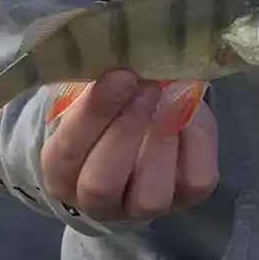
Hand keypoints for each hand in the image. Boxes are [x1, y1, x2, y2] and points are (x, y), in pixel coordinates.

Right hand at [40, 71, 218, 221]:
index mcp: (61, 171)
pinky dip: (198, 140)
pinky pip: (194, 179)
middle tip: (148, 84)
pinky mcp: (185, 199)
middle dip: (128, 129)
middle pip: (102, 183)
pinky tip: (192, 109)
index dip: (93, 115)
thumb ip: (99, 77)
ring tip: (171, 96)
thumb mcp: (93, 87)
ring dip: (162, 138)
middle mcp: (96, 201)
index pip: (67, 154)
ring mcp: (141, 208)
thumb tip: (123, 51)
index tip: (119, 76)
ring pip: (150, 195)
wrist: (145, 125)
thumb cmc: (109, 102)